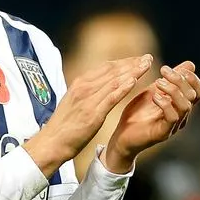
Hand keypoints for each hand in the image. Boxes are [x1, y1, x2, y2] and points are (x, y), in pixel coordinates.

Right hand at [24, 55, 152, 177]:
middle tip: (148, 58)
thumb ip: (86, 92)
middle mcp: (84, 87)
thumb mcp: (74, 102)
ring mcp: (88, 100)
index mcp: (79, 83)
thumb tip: (98, 86)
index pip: (106, 67)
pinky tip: (134, 81)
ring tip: (147, 65)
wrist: (52, 142)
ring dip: (132, 72)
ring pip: (114, 81)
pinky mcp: (92, 114)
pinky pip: (111, 98)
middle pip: (112, 70)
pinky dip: (123, 88)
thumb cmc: (63, 125)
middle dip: (132, 63)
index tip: (137, 59)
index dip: (124, 62)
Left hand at [103, 61, 199, 171]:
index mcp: (181, 106)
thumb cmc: (138, 114)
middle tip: (163, 70)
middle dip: (179, 79)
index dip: (191, 78)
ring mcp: (173, 126)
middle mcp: (181, 117)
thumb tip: (190, 64)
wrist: (122, 137)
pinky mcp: (163, 133)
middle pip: (194, 95)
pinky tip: (154, 97)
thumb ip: (170, 80)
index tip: (174, 68)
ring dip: (173, 90)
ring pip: (186, 106)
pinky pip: (172, 117)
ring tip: (157, 82)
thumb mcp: (155, 91)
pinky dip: (165, 103)